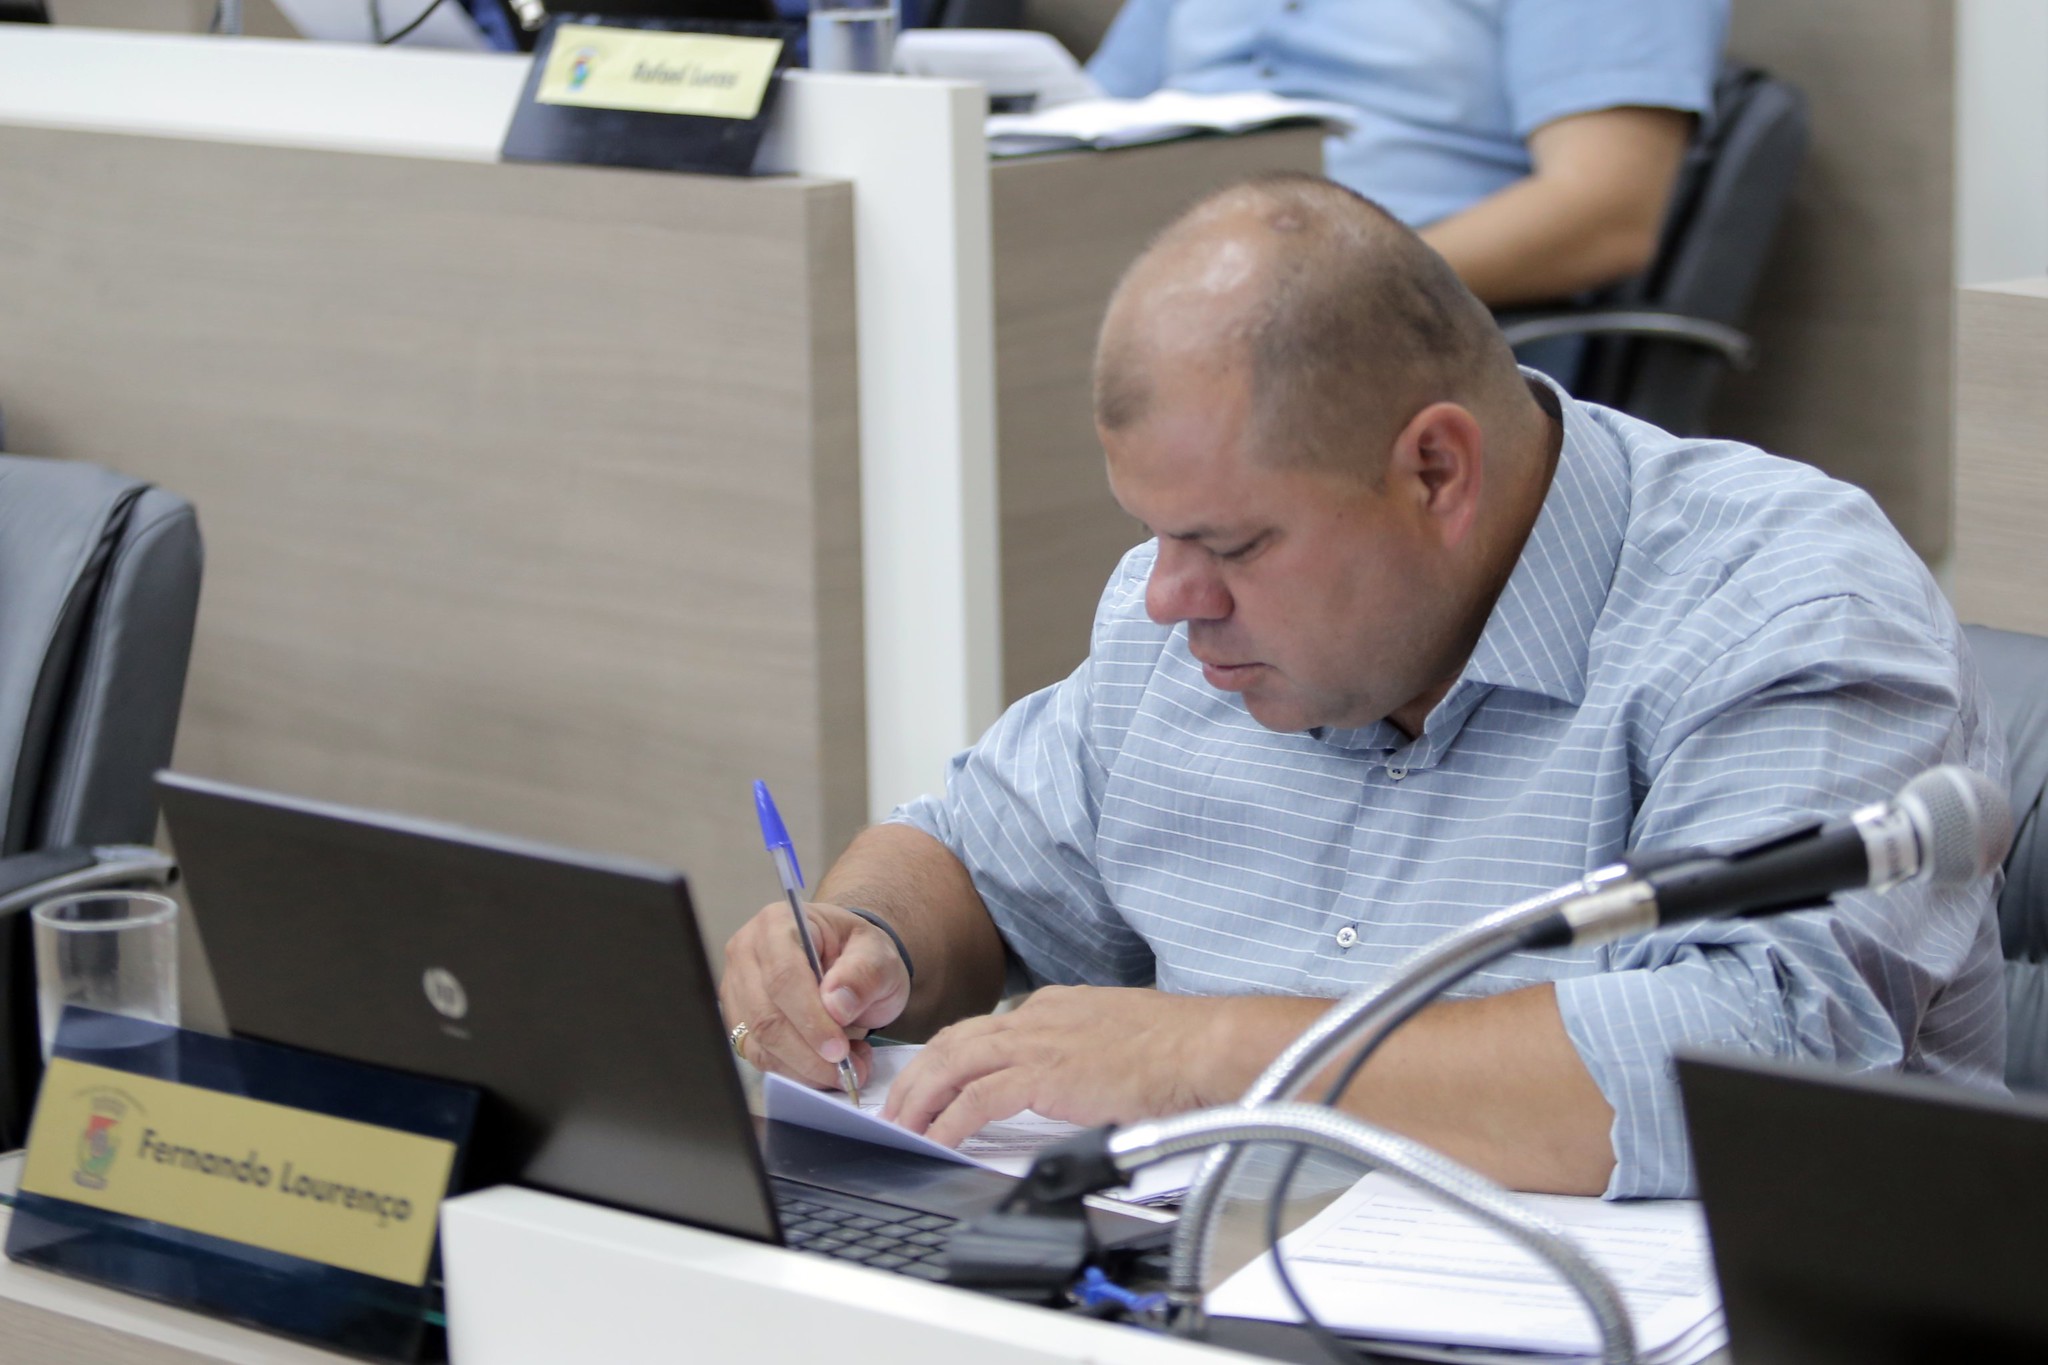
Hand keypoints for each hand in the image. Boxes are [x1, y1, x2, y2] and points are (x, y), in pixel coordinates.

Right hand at [719, 902, 912, 1090]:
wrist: (848, 962)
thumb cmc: (860, 953)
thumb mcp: (879, 954)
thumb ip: (864, 974)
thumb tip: (837, 1006)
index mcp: (778, 924)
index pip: (783, 976)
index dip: (810, 1019)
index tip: (839, 1049)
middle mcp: (746, 953)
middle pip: (765, 1016)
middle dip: (808, 1053)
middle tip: (848, 1070)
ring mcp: (736, 989)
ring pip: (759, 1043)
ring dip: (804, 1067)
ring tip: (847, 1068)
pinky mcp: (739, 1020)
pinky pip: (760, 1057)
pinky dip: (795, 1071)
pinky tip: (826, 1067)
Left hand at [879, 985, 1221, 1147]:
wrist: (1203, 1048)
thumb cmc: (1177, 1048)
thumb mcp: (1113, 1040)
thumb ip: (1081, 1055)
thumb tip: (1072, 1081)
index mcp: (1051, 1007)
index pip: (980, 1030)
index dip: (945, 1060)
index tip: (928, 1085)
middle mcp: (1035, 1017)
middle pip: (952, 1043)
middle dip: (915, 1078)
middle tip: (895, 1110)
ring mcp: (1037, 1043)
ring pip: (952, 1065)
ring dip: (920, 1100)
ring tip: (902, 1129)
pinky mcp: (1044, 1075)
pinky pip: (977, 1100)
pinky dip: (950, 1122)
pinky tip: (937, 1142)